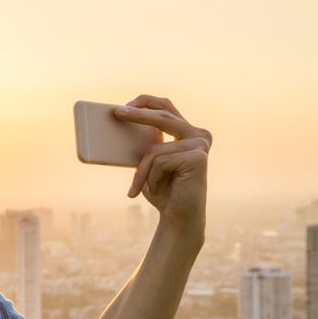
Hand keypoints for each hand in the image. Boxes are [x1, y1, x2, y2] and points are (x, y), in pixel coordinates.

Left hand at [114, 95, 210, 231]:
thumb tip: (120, 124)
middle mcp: (198, 135)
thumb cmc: (162, 190)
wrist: (178, 217)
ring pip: (154, 150)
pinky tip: (158, 188)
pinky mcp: (198, 157)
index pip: (167, 107)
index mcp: (188, 132)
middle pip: (163, 117)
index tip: (124, 105)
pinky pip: (159, 161)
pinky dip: (151, 177)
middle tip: (117, 113)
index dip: (146, 102)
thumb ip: (145, 144)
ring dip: (142, 172)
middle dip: (138, 115)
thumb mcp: (149, 163)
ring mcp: (200, 145)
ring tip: (140, 187)